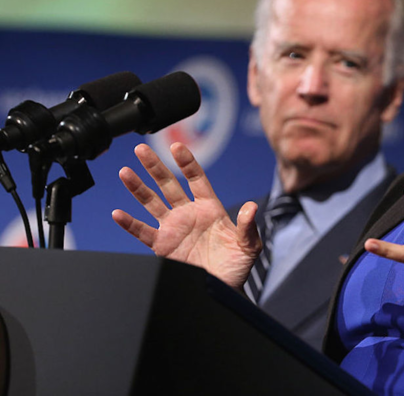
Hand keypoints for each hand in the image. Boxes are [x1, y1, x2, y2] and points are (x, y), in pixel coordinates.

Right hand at [112, 142, 260, 290]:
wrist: (221, 290)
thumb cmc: (237, 267)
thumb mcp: (248, 246)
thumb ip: (248, 226)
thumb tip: (251, 207)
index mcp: (210, 208)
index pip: (196, 179)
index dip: (186, 162)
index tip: (176, 146)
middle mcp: (189, 214)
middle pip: (168, 185)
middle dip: (155, 167)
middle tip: (141, 149)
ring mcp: (173, 228)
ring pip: (152, 203)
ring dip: (138, 188)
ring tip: (125, 172)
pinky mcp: (162, 246)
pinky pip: (143, 232)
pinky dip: (129, 224)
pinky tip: (118, 213)